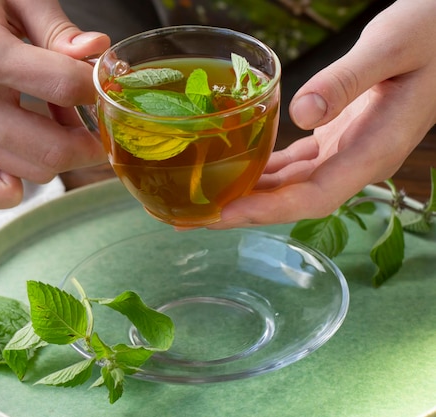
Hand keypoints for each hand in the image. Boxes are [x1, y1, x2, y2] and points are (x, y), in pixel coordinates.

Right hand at [0, 0, 109, 207]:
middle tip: (97, 115)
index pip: (67, 88)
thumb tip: (98, 51)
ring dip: (60, 152)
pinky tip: (28, 157)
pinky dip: (13, 188)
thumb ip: (57, 28)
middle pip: (55, 149)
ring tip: (58, 117)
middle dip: (92, 139)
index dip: (97, 85)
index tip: (102, 78)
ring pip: (34, 172)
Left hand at [209, 0, 435, 228]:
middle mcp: (360, 159)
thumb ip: (348, 80)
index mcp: (375, 149)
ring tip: (208, 199)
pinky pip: (299, 163)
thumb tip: (301, 112)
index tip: (225, 215)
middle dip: (248, 211)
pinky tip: (242, 168)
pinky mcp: (341, 134)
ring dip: (254, 194)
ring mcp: (350, 149)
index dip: (270, 210)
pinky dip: (269, 170)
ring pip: (295, 184)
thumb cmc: (431, 32)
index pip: (316, 197)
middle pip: (298, 200)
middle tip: (197, 217)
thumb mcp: (391, 46)